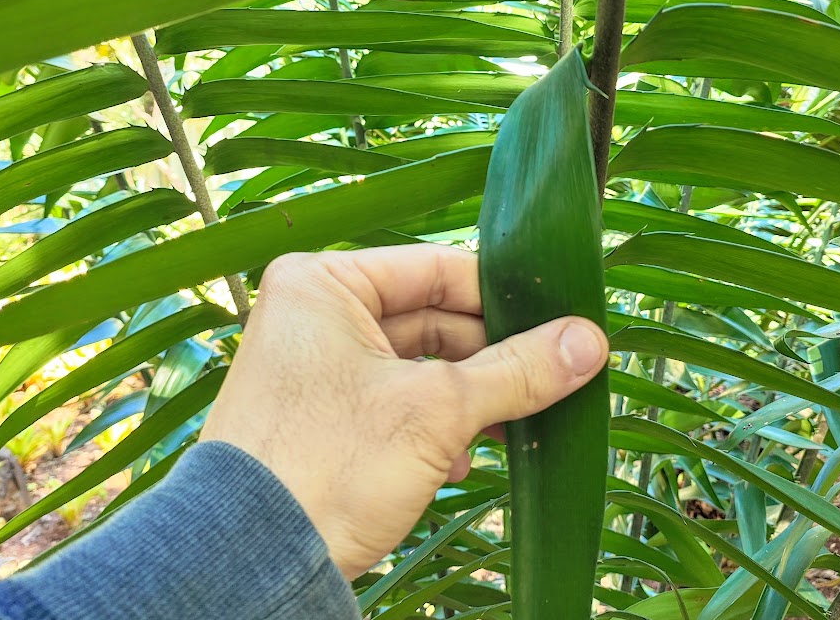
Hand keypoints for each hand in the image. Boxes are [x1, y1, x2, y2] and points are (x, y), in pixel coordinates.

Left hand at [200, 244, 608, 578]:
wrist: (247, 570)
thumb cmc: (329, 465)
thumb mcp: (435, 411)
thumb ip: (517, 371)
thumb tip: (592, 341)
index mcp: (324, 283)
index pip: (436, 270)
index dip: (503, 296)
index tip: (560, 319)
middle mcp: (315, 313)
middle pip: (431, 318)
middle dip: (490, 357)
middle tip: (552, 374)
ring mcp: (317, 365)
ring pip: (418, 364)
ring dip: (468, 396)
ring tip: (514, 422)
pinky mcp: (323, 413)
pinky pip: (396, 399)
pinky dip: (435, 425)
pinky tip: (461, 458)